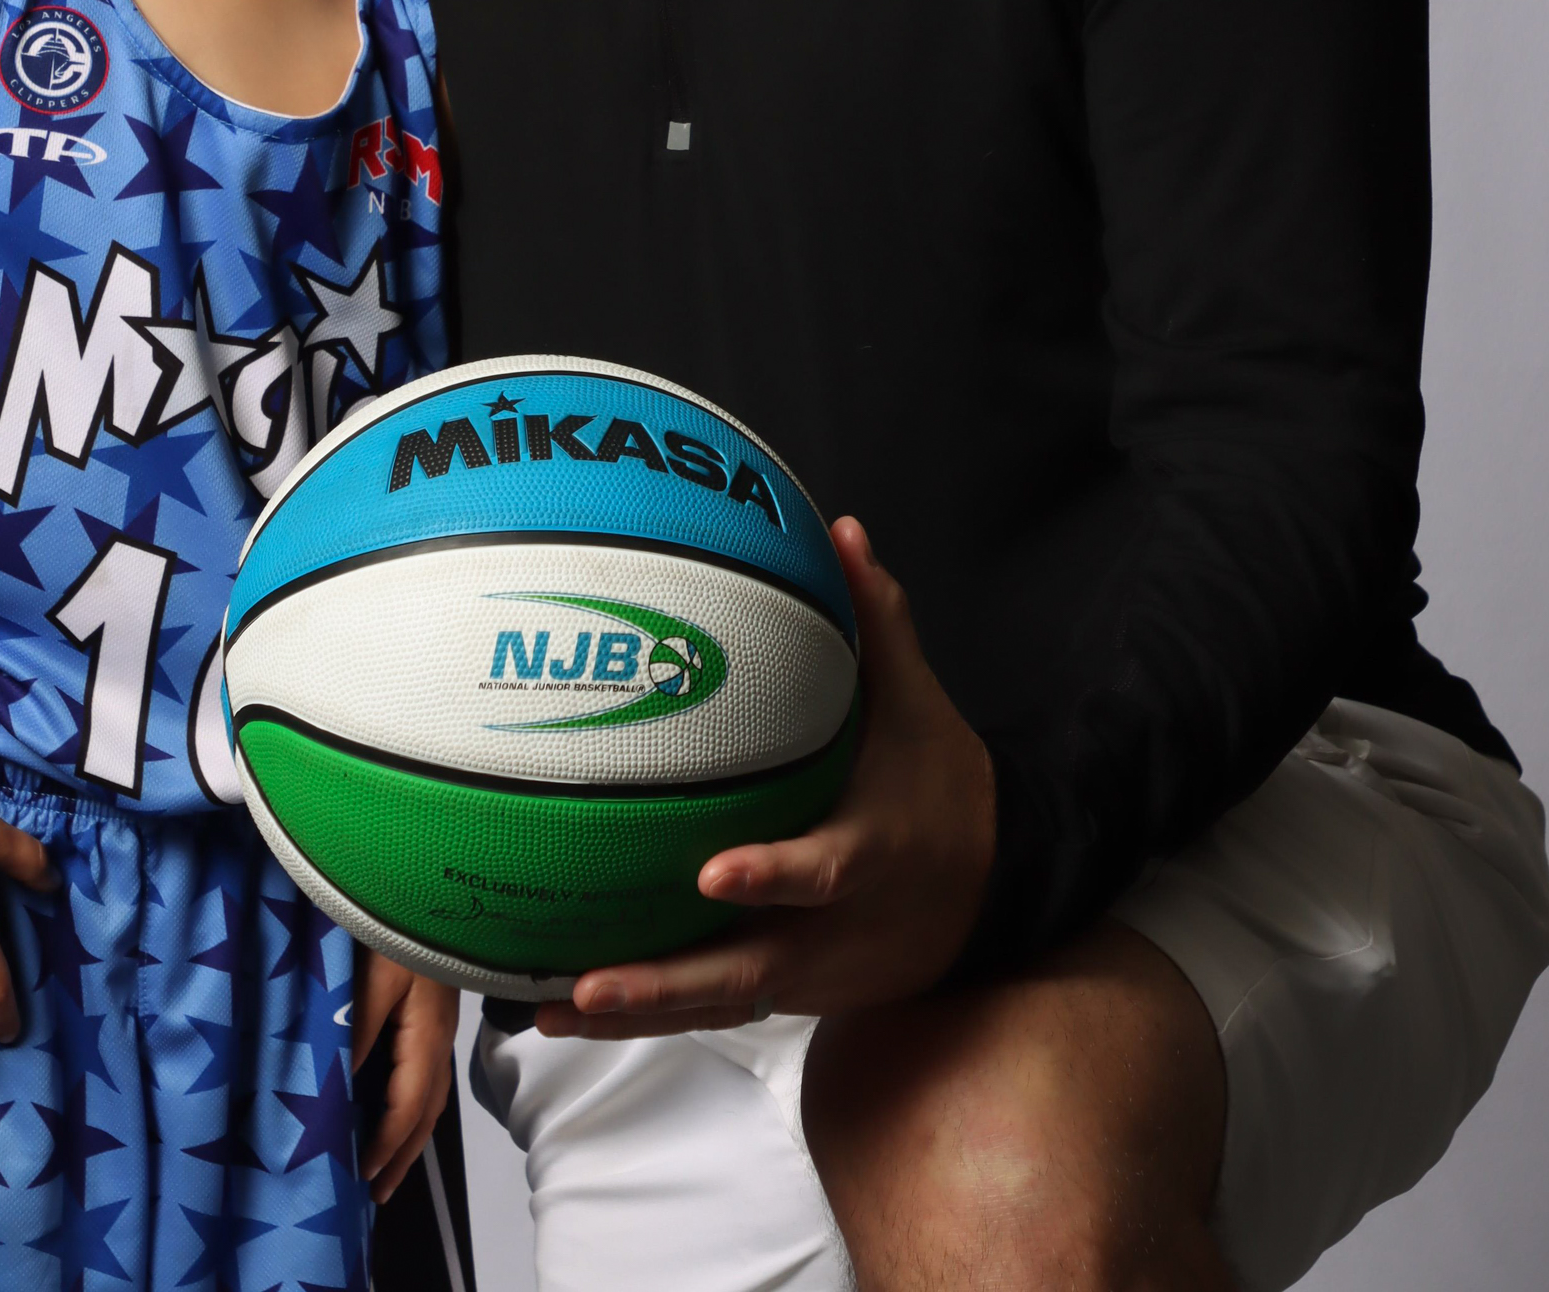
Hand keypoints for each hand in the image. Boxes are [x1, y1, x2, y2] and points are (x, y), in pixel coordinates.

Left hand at [352, 949, 458, 1201]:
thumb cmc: (405, 925)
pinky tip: (390, 1103)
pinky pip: (424, 1072)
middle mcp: (439, 1039)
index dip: (385, 1145)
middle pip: (427, 1112)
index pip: (408, 1108)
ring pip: (429, 1095)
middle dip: (403, 1155)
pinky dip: (408, 1102)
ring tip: (385, 1164)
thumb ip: (357, 1030)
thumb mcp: (376, 976)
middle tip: (378, 1193)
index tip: (361, 1175)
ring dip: (407, 1133)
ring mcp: (440, 1027)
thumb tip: (339, 1086)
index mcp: (427, 1037)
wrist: (438, 881)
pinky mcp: (434, 1012)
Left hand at [536, 518, 996, 1038]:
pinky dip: (645, 1015)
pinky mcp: (786, 989)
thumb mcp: (920, 706)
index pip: (820, 871)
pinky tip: (570, 1010)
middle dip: (666, 982)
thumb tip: (843, 532)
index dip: (771, 876)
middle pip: (746, 970)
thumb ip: (878, 623)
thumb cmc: (941, 788)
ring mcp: (804, 967)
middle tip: (589, 976)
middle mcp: (830, 927)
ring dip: (637, 1010)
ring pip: (715, 1003)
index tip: (712, 871)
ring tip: (555, 1006)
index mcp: (867, 852)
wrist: (994, 893)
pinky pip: (708, 1009)